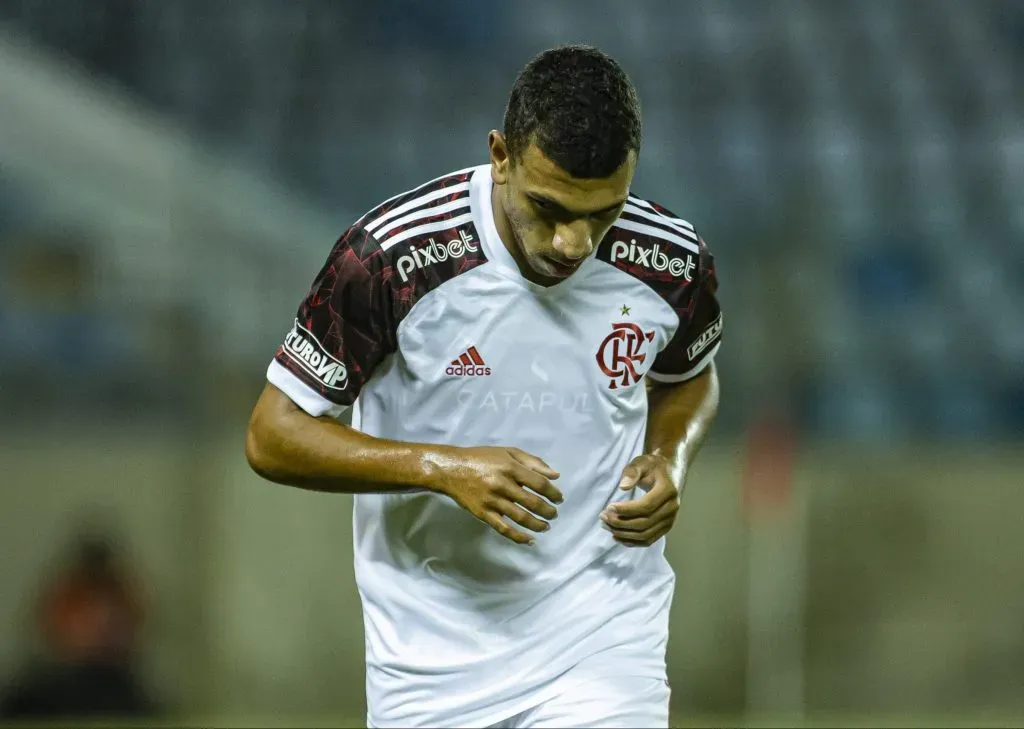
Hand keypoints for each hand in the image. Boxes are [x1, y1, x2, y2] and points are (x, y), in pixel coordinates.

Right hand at [431, 446, 561, 544]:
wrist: (451, 469)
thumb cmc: (482, 458)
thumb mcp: (508, 452)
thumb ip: (533, 462)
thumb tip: (555, 476)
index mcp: (510, 467)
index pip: (538, 483)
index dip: (553, 493)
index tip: (559, 499)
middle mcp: (502, 484)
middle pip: (532, 502)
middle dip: (548, 511)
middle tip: (554, 514)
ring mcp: (492, 501)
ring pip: (520, 517)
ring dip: (537, 524)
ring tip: (546, 527)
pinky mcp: (483, 513)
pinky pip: (503, 528)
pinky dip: (518, 536)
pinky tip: (529, 540)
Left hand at [601, 450, 680, 546]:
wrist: (669, 472)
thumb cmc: (653, 466)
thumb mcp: (642, 462)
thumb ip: (632, 472)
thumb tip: (623, 486)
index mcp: (668, 491)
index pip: (646, 506)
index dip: (626, 510)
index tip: (609, 506)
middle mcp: (672, 508)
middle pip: (644, 523)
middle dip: (621, 523)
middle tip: (603, 516)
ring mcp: (670, 520)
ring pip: (645, 535)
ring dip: (623, 534)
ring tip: (606, 525)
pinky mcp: (666, 528)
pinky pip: (648, 540)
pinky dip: (632, 542)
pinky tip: (616, 536)